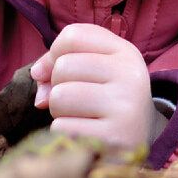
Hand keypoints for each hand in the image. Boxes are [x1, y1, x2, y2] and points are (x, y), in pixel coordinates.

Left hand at [30, 23, 167, 147]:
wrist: (141, 141)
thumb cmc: (109, 99)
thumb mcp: (97, 68)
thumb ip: (63, 60)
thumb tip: (37, 75)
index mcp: (126, 53)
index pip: (73, 35)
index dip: (53, 53)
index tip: (55, 70)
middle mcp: (130, 75)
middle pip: (63, 66)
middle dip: (56, 86)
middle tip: (74, 101)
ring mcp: (124, 107)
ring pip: (59, 96)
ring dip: (58, 111)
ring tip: (78, 117)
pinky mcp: (112, 139)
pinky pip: (61, 127)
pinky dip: (63, 132)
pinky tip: (82, 135)